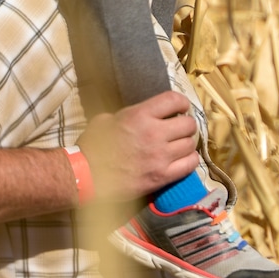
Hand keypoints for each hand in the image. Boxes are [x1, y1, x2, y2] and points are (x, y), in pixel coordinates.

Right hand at [76, 90, 199, 201]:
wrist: (87, 176)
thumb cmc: (93, 146)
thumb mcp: (105, 119)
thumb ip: (128, 114)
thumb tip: (141, 115)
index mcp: (140, 115)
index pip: (174, 100)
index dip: (181, 102)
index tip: (181, 107)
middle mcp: (154, 134)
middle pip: (188, 124)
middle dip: (186, 124)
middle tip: (180, 128)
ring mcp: (160, 157)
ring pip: (191, 145)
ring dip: (187, 143)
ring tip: (180, 144)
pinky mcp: (162, 177)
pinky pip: (190, 165)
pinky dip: (189, 160)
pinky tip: (182, 159)